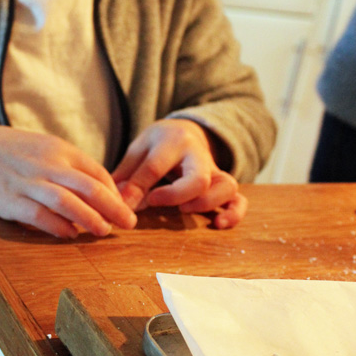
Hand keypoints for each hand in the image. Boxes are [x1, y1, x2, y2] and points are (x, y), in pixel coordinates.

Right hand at [0, 119, 136, 238]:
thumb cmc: (6, 150)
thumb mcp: (41, 147)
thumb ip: (66, 165)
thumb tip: (95, 189)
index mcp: (57, 149)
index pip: (96, 171)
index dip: (113, 192)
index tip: (124, 208)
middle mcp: (46, 164)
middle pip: (89, 187)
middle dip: (114, 207)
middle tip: (129, 223)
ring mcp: (27, 183)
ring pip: (68, 202)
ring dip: (90, 218)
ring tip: (105, 231)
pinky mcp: (9, 201)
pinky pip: (39, 216)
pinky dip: (58, 226)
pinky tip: (71, 235)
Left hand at [112, 119, 246, 228]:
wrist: (184, 131)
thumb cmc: (157, 145)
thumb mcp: (138, 151)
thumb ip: (127, 177)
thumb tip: (116, 205)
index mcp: (173, 141)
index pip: (157, 166)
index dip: (141, 186)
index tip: (127, 203)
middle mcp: (199, 155)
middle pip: (198, 177)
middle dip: (177, 195)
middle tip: (156, 201)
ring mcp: (215, 170)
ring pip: (226, 186)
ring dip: (206, 203)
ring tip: (185, 211)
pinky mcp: (224, 185)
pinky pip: (239, 199)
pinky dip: (234, 213)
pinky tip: (218, 224)